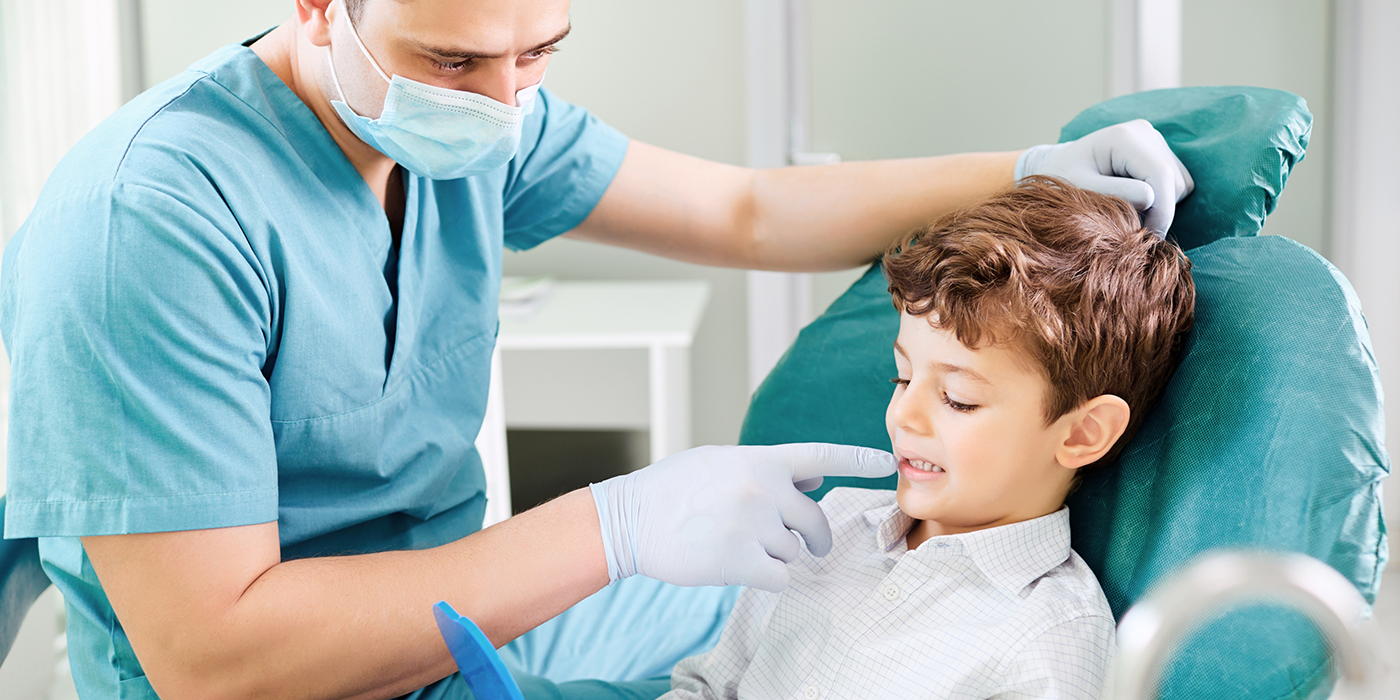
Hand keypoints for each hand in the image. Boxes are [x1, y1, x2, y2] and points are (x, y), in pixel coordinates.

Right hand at [589, 443, 896, 591]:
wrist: (630, 518)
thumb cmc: (674, 489)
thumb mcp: (721, 462)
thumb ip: (768, 468)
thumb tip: (817, 477)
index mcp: (760, 460)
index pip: (821, 456)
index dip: (857, 459)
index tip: (888, 461)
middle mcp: (763, 489)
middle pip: (814, 520)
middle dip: (813, 537)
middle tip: (807, 545)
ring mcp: (753, 525)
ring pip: (793, 552)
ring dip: (775, 555)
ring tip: (737, 544)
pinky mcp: (741, 560)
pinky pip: (779, 577)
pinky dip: (767, 578)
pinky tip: (740, 566)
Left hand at [1016, 119, 1193, 236]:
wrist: (1059, 169)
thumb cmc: (1062, 181)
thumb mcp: (1081, 191)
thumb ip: (1115, 194)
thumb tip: (1151, 199)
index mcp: (1123, 137)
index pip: (1160, 176)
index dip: (1162, 212)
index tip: (1149, 239)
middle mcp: (1145, 133)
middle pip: (1174, 181)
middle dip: (1159, 212)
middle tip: (1131, 231)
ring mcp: (1154, 140)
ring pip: (1179, 184)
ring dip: (1161, 207)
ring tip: (1127, 214)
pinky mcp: (1159, 151)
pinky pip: (1176, 183)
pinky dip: (1162, 200)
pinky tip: (1135, 203)